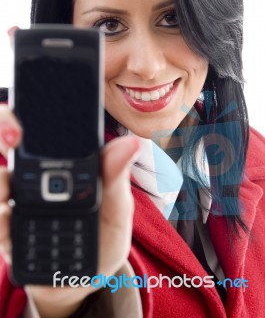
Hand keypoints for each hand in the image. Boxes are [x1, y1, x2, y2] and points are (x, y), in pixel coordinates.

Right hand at [0, 104, 139, 317]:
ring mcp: (18, 202)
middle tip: (14, 134)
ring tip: (7, 184)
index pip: (46, 127)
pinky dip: (0, 217)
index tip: (36, 107)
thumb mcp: (117, 208)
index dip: (36, 110)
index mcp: (66, 162)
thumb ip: (117, 177)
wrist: (84, 279)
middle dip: (4, 127)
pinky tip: (8, 217)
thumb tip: (131, 143)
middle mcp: (36, 176)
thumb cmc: (103, 237)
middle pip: (9, 141)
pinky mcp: (8, 231)